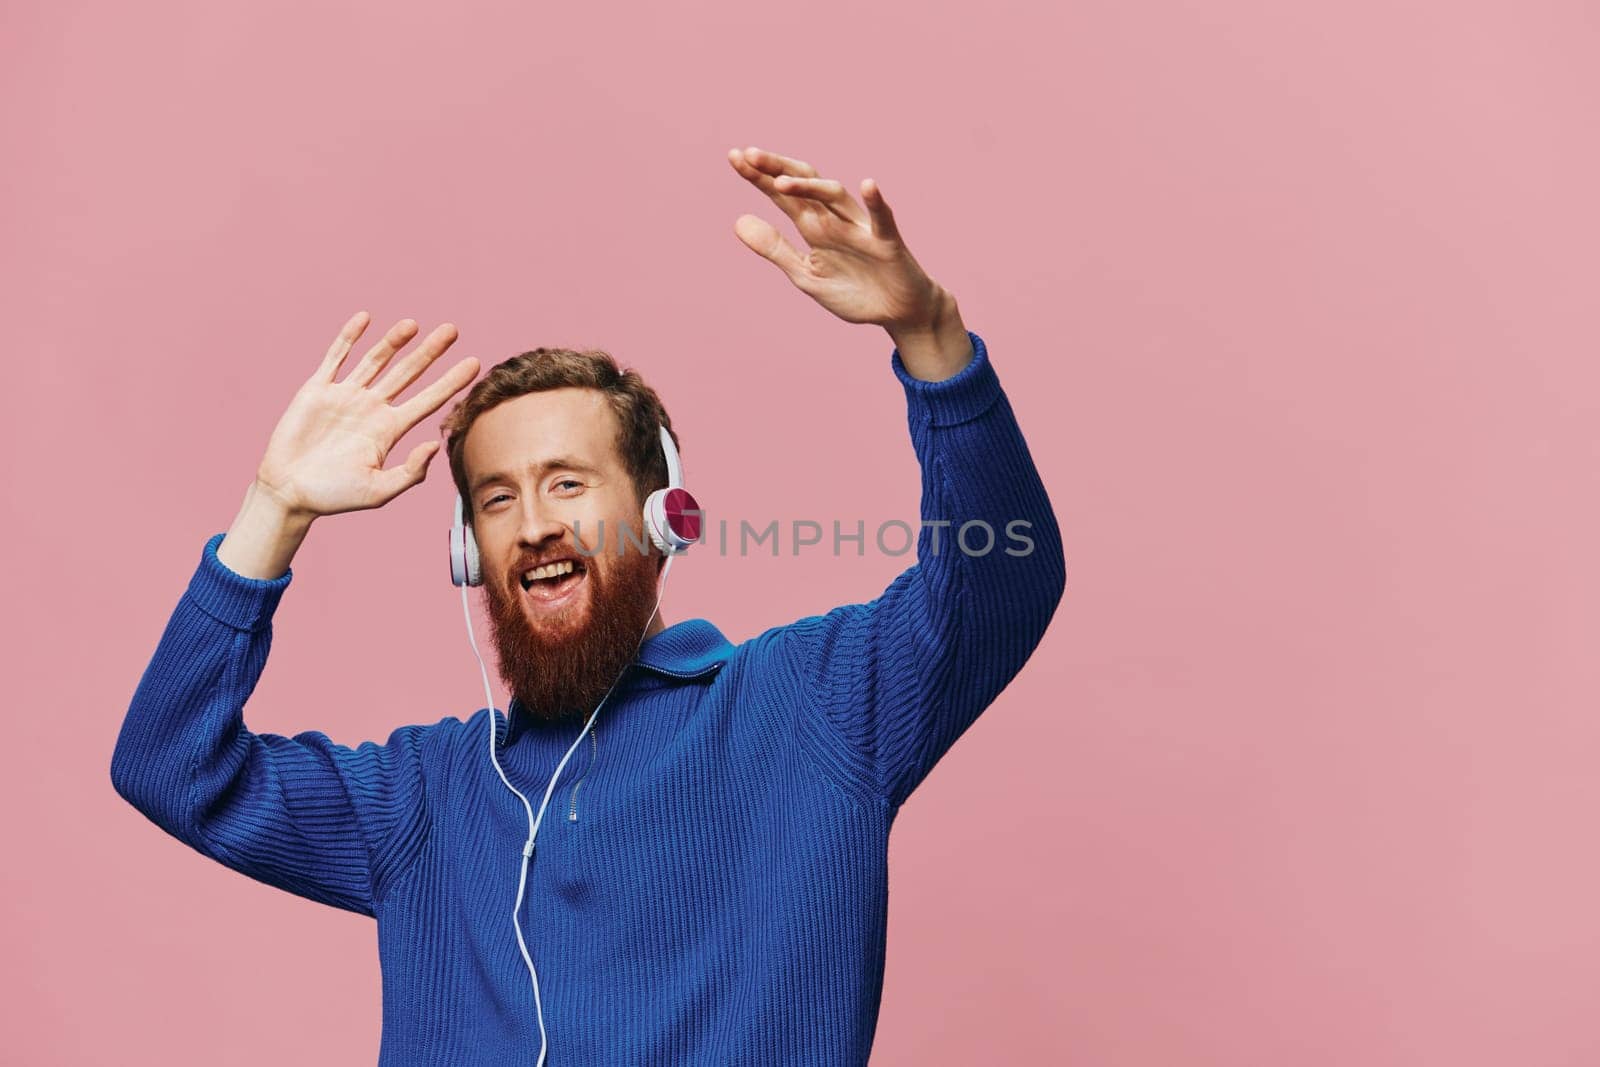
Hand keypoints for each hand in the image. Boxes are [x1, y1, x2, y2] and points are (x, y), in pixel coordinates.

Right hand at [253, 312, 479, 518]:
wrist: (288, 492)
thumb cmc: (334, 496)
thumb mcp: (379, 491)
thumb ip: (410, 472)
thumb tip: (435, 446)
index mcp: (390, 430)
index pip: (428, 400)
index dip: (451, 382)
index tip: (475, 363)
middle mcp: (372, 408)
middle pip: (408, 373)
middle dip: (430, 352)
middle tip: (453, 330)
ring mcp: (346, 396)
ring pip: (376, 360)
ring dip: (394, 341)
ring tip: (413, 324)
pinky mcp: (317, 390)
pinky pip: (336, 357)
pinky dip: (349, 337)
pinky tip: (365, 318)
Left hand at [729, 146, 971, 378]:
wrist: (897, 312)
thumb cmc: (854, 291)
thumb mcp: (805, 274)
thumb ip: (775, 248)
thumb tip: (738, 221)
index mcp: (813, 226)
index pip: (782, 195)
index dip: (758, 176)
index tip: (733, 157)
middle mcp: (834, 219)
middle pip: (804, 184)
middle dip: (777, 169)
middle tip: (748, 155)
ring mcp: (861, 227)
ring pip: (835, 196)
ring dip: (809, 186)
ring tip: (781, 181)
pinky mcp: (887, 242)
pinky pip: (883, 219)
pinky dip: (876, 202)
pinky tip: (868, 185)